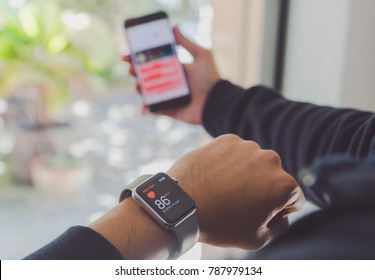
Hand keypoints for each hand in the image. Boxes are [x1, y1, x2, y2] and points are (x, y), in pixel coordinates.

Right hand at [123, 26, 220, 124]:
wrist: (216, 102)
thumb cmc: (211, 79)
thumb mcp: (201, 55)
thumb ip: (186, 42)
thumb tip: (174, 26)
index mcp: (175, 69)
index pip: (153, 61)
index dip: (140, 58)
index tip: (128, 55)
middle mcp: (170, 82)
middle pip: (147, 76)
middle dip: (135, 72)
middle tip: (131, 70)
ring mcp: (169, 96)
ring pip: (148, 92)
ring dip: (139, 89)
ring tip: (138, 86)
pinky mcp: (169, 109)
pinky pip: (154, 109)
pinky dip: (147, 109)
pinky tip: (144, 107)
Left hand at [167, 134, 304, 249]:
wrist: (182, 204)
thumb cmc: (219, 224)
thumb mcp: (257, 239)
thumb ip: (280, 226)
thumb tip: (283, 214)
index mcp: (283, 184)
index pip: (293, 197)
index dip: (278, 210)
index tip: (257, 213)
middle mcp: (270, 159)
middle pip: (273, 177)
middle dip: (262, 189)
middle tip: (238, 202)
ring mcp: (247, 147)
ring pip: (254, 163)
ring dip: (245, 173)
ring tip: (223, 189)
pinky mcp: (227, 140)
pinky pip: (235, 152)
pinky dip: (228, 162)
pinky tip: (215, 176)